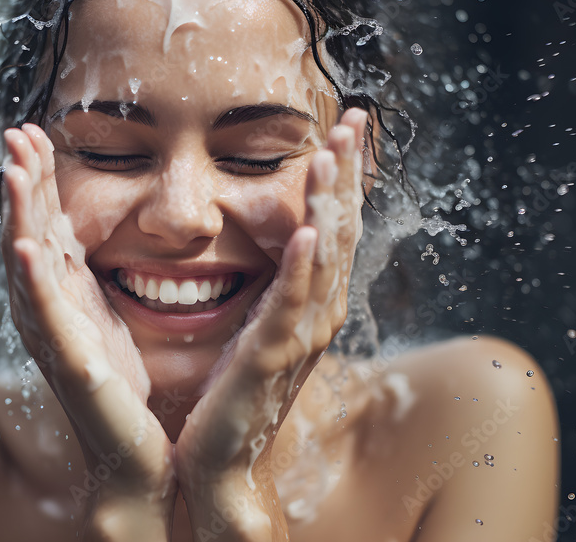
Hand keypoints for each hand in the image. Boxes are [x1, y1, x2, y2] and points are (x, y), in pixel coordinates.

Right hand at [0, 124, 175, 537]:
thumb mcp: (104, 314)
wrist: (130, 451)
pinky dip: (31, 279)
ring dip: (19, 216)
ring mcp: (52, 334)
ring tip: (15, 170)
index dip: (38, 179)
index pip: (44, 223)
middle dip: (23, 182)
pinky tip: (25, 247)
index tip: (36, 132)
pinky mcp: (69, 361)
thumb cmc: (121, 384)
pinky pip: (45, 314)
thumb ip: (88, 274)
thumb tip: (80, 233)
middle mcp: (45, 309)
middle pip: (26, 232)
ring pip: (26, 264)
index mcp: (59, 294)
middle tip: (17, 132)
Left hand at [173, 109, 367, 539]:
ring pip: (322, 260)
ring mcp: (300, 335)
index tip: (348, 127)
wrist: (223, 455)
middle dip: (346, 174)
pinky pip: (291, 305)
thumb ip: (277, 283)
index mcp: (313, 301)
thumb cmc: (236, 388)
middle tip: (352, 119)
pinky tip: (308, 233)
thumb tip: (285, 239)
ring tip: (329, 156)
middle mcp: (318, 313)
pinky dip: (302, 268)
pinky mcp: (272, 357)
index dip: (345, 177)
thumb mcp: (261, 323)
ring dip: (327, 206)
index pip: (334, 225)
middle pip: (340, 231)